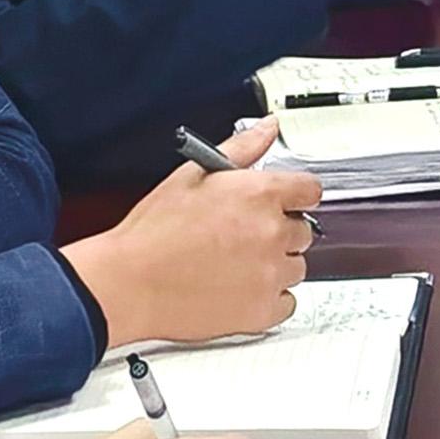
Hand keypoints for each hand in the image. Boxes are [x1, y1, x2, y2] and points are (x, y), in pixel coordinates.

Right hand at [59, 118, 318, 347]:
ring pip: (295, 267)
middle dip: (278, 231)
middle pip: (302, 231)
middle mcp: (272, 233)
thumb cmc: (152, 233)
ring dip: (275, 265)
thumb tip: (267, 127)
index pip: (310, 190)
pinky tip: (241, 290)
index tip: (285, 203)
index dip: (295, 196)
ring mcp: (270, 274)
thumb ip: (242, 148)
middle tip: (242, 236)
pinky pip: (286, 304)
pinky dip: (270, 299)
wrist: (128, 283)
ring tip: (235, 264)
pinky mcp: (262, 311)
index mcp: (260, 195)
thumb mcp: (192, 174)